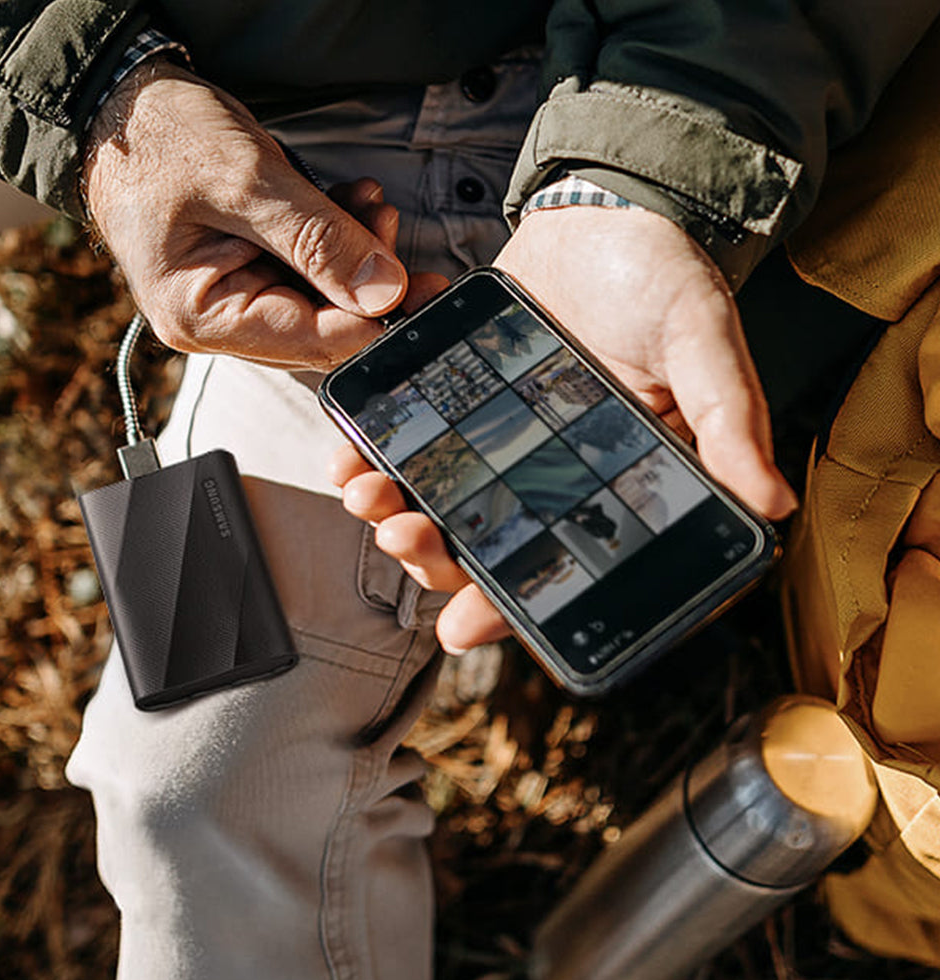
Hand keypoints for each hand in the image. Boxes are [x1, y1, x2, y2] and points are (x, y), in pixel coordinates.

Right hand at [84, 58, 426, 368]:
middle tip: (391, 227)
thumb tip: (384, 293)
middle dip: (367, 281)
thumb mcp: (246, 179)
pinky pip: (307, 276)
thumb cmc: (159, 138)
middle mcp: (217, 323)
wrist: (120, 106)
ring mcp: (232, 302)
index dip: (375, 319)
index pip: (312, 341)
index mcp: (202, 316)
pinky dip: (336, 243)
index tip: (420, 289)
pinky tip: (351, 205)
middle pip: (322, 328)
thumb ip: (318, 239)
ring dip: (355, 255)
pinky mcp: (247, 277)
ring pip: (321, 301)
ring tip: (369, 204)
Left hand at [332, 206, 797, 652]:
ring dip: (396, 512)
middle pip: (487, 545)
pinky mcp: (460, 398)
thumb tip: (770, 504)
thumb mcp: (702, 340)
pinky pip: (414, 440)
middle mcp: (552, 474)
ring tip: (365, 497)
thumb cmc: (664, 276)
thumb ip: (727, 417)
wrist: (602, 209)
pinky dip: (376, 452)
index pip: (563, 565)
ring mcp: (501, 440)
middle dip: (436, 558)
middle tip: (405, 539)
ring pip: (441, 502)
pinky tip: (350, 455)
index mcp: (613, 483)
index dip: (515, 607)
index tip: (461, 630)